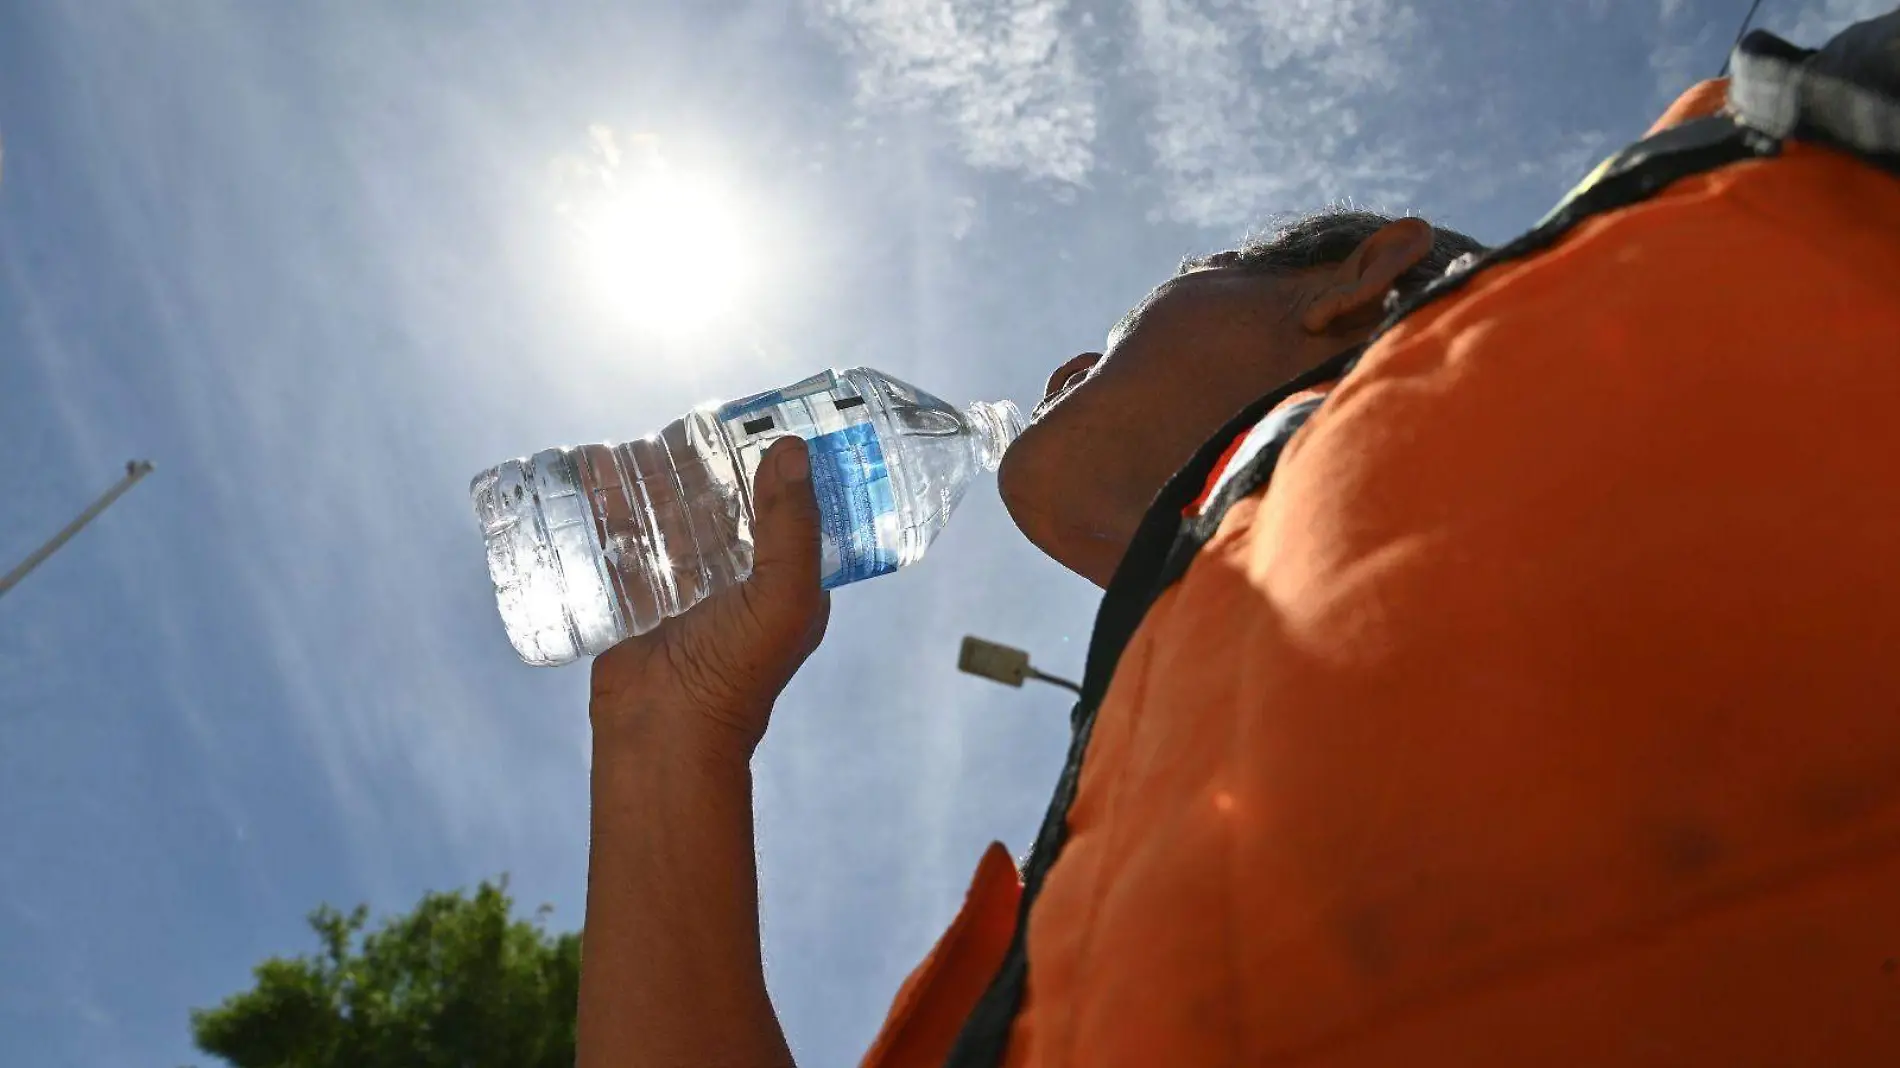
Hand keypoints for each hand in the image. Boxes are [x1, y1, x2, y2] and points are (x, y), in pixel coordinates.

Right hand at [591, 436, 830, 762]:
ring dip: (657, 480)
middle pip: (724, 504)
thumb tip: (792, 449)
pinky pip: (626, 539)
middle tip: (690, 423)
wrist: (663, 732)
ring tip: (640, 441)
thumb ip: (793, 525)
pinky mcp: (636, 594)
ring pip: (673, 516)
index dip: (778, 466)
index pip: (789, 507)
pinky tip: (596, 473)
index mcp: (787, 579)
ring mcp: (685, 585)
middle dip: (708, 465)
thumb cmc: (736, 673)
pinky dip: (612, 507)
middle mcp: (738, 578)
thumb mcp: (784, 596)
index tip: (759, 420)